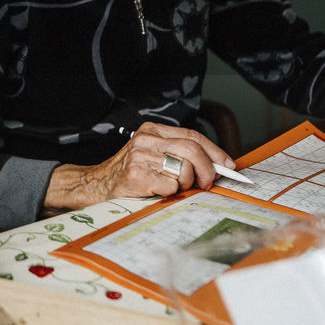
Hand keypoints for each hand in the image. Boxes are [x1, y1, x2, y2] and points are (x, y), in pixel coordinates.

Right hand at [45, 122, 235, 211]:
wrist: (96, 187)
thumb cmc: (131, 174)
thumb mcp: (154, 156)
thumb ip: (181, 155)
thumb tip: (218, 166)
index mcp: (152, 130)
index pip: (192, 135)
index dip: (214, 151)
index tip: (228, 165)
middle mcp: (145, 139)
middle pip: (191, 150)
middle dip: (208, 169)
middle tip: (208, 183)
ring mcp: (139, 156)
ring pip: (183, 170)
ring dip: (185, 184)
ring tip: (172, 187)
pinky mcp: (135, 175)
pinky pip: (170, 186)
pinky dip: (169, 193)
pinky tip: (156, 192)